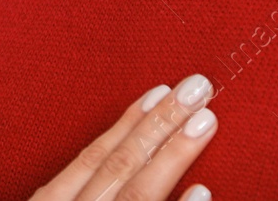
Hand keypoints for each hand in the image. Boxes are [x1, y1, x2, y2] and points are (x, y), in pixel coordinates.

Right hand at [30, 76, 217, 200]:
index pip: (94, 156)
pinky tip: (203, 190)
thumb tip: (118, 151)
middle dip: (159, 123)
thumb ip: (72, 189)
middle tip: (197, 87)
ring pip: (137, 192)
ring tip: (204, 122)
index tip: (160, 90)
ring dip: (172, 155)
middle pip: (119, 165)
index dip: (129, 122)